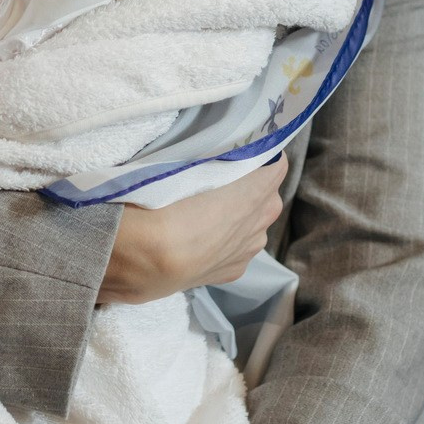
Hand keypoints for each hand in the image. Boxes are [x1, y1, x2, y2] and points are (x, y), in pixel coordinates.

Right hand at [100, 155, 287, 303]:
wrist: (149, 257)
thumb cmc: (166, 201)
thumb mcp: (185, 162)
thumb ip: (211, 157)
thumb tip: (213, 152)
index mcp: (259, 186)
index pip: (275, 162)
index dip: (257, 156)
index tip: (238, 153)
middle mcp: (264, 216)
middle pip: (266, 194)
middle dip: (249, 187)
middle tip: (217, 182)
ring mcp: (251, 246)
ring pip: (254, 224)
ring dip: (239, 218)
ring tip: (204, 216)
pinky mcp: (236, 270)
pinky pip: (238, 249)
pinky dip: (226, 244)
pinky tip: (201, 243)